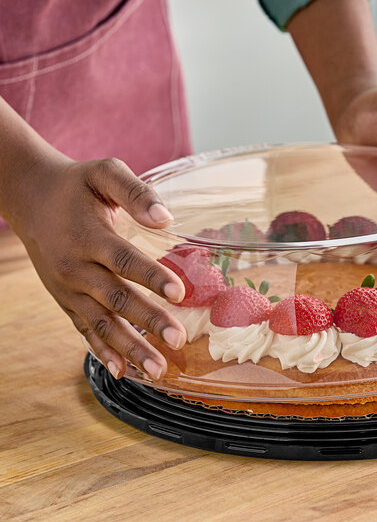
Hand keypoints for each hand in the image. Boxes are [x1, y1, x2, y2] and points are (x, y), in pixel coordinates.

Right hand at [10, 155, 187, 379]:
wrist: (30, 197)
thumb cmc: (76, 185)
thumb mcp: (105, 173)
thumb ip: (135, 192)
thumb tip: (166, 218)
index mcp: (88, 236)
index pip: (123, 260)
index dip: (151, 276)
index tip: (179, 293)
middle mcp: (75, 267)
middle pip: (116, 298)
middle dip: (148, 321)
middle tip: (178, 340)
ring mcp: (68, 288)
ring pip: (102, 322)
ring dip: (131, 347)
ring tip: (158, 369)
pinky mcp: (65, 300)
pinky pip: (85, 329)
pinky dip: (103, 350)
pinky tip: (123, 370)